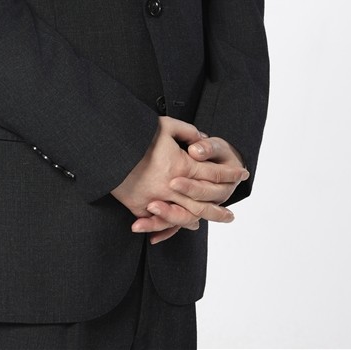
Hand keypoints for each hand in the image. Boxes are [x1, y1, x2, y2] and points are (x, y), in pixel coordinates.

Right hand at [111, 118, 247, 241]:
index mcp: (181, 165)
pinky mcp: (140, 206)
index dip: (230, 173)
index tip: (242, 173)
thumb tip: (202, 140)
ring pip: (187, 215)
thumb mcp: (165, 125)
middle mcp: (172, 186)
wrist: (107, 148)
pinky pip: (162, 221)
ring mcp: (156, 199)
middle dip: (221, 207)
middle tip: (232, 214)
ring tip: (213, 222)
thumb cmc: (137, 134)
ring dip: (204, 219)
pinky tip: (188, 224)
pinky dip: (176, 224)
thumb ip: (187, 132)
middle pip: (205, 202)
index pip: (213, 173)